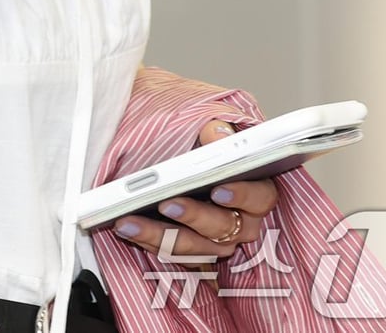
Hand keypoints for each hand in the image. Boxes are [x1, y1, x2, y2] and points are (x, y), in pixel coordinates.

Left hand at [112, 118, 278, 257]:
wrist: (180, 158)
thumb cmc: (202, 144)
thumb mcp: (210, 130)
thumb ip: (216, 131)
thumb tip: (219, 135)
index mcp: (256, 190)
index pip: (260, 197)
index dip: (242, 195)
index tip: (217, 189)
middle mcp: (241, 222)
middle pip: (223, 228)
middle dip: (193, 216)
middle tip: (166, 203)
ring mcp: (216, 241)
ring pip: (194, 247)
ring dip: (161, 235)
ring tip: (130, 220)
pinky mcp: (192, 251)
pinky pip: (172, 253)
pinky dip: (148, 240)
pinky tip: (125, 226)